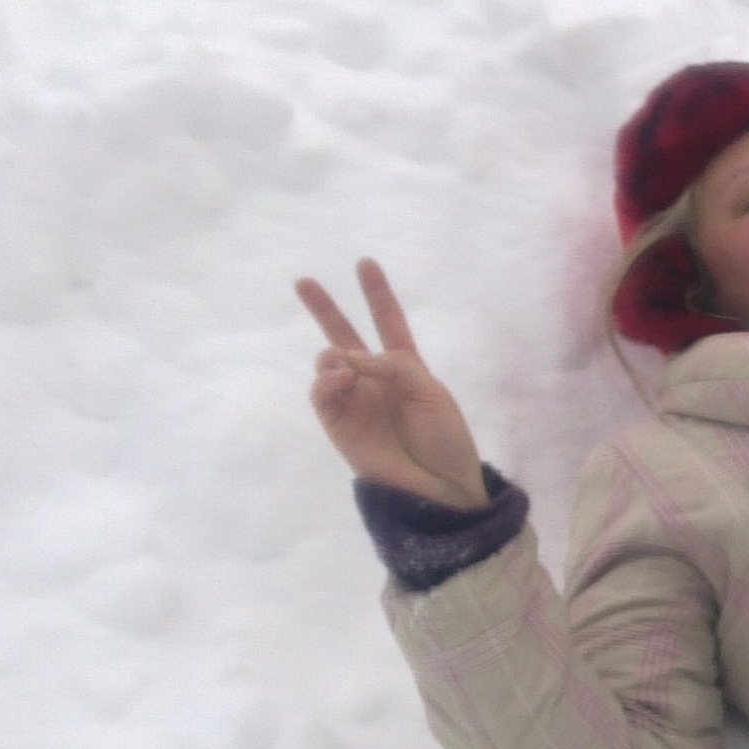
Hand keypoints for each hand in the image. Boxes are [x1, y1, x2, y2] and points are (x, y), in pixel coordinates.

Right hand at [295, 259, 488, 509]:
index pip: (388, 322)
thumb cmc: (445, 439)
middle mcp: (376, 380)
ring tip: (345, 366)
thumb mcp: (430, 391)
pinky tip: (339, 379)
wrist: (439, 486)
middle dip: (325, 308)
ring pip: (328, 364)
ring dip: (332, 357)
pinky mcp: (340, 426)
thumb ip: (394, 365)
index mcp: (405, 368)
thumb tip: (350, 358)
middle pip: (345, 336)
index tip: (365, 263)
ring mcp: (355, 402)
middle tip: (304, 282)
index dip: (378, 294)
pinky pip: (321, 396)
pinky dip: (325, 381)